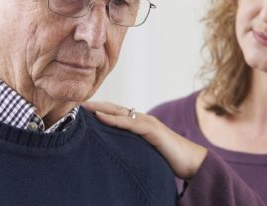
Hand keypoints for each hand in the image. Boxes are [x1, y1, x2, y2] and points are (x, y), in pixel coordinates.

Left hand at [82, 101, 207, 179]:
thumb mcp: (146, 152)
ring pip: (118, 111)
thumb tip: (116, 154)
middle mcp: (142, 119)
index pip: (115, 113)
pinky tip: (99, 116)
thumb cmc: (170, 159)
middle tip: (74, 104)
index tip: (79, 111)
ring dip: (99, 108)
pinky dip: (113, 118)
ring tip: (81, 107)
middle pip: (113, 108)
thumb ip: (133, 148)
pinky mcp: (152, 131)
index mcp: (140, 124)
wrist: (192, 162)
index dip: (98, 110)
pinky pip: (129, 123)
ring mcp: (147, 123)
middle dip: (94, 105)